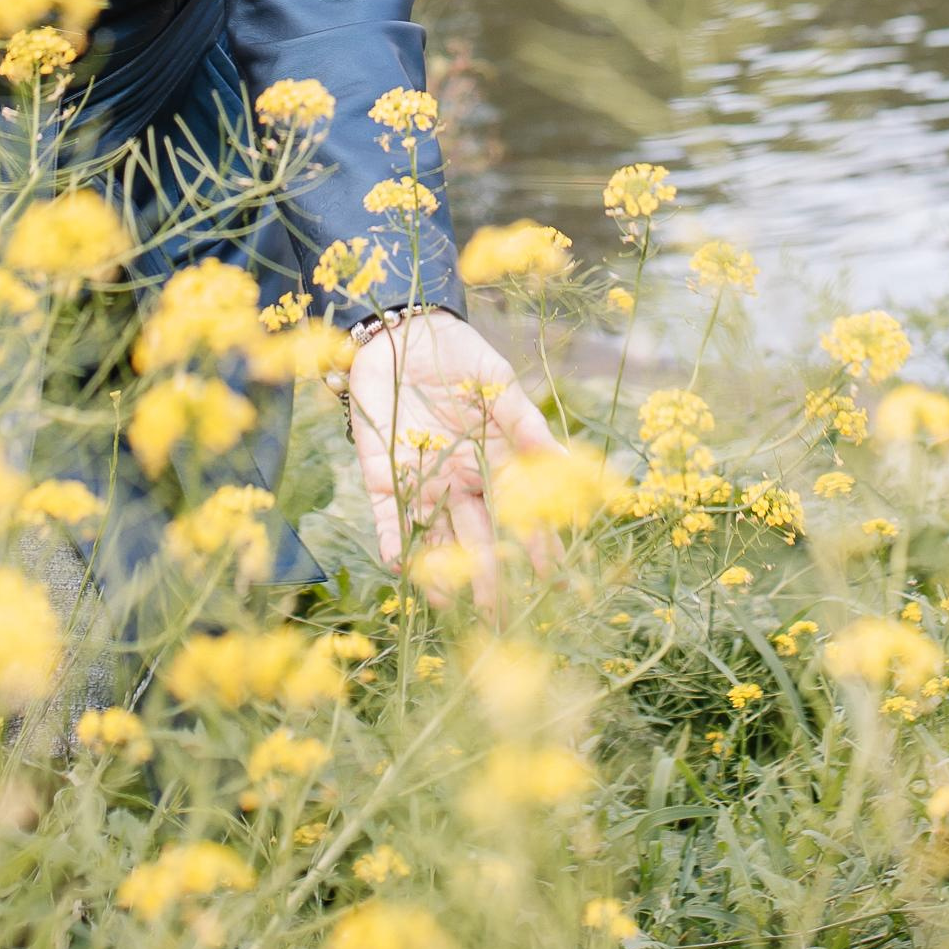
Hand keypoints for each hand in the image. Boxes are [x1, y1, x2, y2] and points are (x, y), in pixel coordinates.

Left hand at [344, 309, 557, 606]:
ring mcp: (423, 482)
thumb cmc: (459, 357)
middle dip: (488, 578)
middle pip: (478, 539)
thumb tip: (563, 461)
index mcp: (494, 463)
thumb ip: (524, 423)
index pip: (519, 514)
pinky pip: (388, 516)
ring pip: (435, 538)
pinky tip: (398, 562)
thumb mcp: (497, 384)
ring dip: (440, 571)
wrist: (403, 332)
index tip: (552, 579)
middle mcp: (461, 482)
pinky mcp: (384, 475)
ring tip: (447, 604)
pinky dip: (392, 538)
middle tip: (497, 617)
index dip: (536, 546)